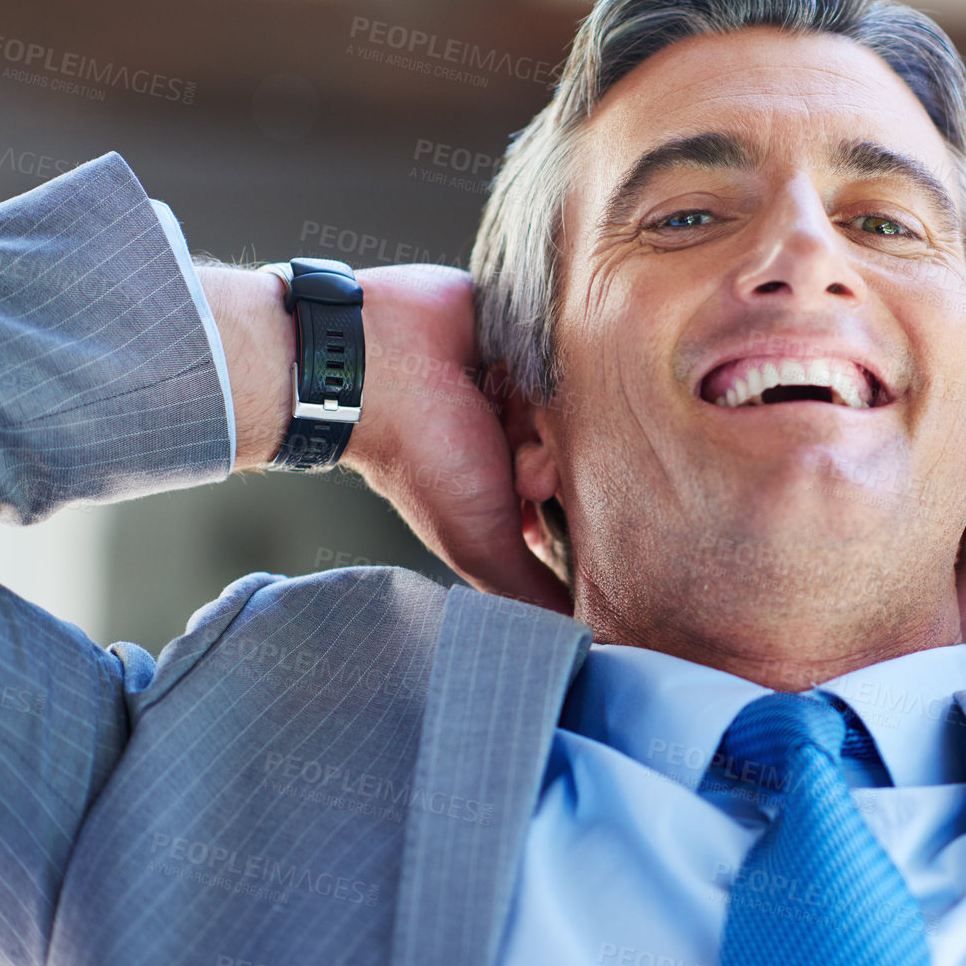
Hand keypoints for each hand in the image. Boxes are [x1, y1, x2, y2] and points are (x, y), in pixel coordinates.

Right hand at [343, 265, 570, 613]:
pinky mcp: (536, 325)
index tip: (540, 499)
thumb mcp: (481, 543)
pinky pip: (578, 334)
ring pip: (584, 390)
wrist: (373, 365)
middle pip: (591, 439)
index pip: (586, 490)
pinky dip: (550, 349)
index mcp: (520, 479)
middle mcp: (530, 429)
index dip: (573, 498)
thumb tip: (583, 640)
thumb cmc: (420, 457)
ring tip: (505, 405)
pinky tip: (510, 360)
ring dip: (549, 401)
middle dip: (560, 452)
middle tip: (522, 457)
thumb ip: (529, 591)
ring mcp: (534, 376)